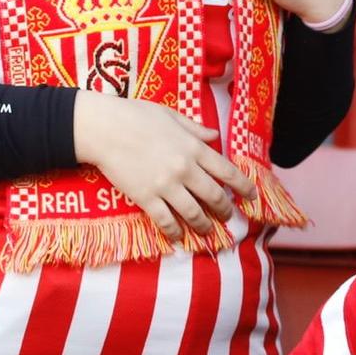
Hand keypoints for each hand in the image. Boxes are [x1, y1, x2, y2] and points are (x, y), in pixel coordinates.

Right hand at [73, 94, 258, 243]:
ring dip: (204, 226)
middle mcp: (185, 169)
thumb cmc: (136, 116)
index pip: (227, 171)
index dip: (243, 186)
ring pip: (194, 213)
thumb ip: (195, 128)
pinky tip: (179, 238)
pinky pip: (165, 221)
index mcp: (194, 147)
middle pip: (214, 196)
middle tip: (228, 217)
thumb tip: (214, 135)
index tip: (251, 196)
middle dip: (224, 210)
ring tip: (207, 231)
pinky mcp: (146, 198)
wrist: (104, 128)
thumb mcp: (171, 116)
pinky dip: (174, 233)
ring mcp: (166, 185)